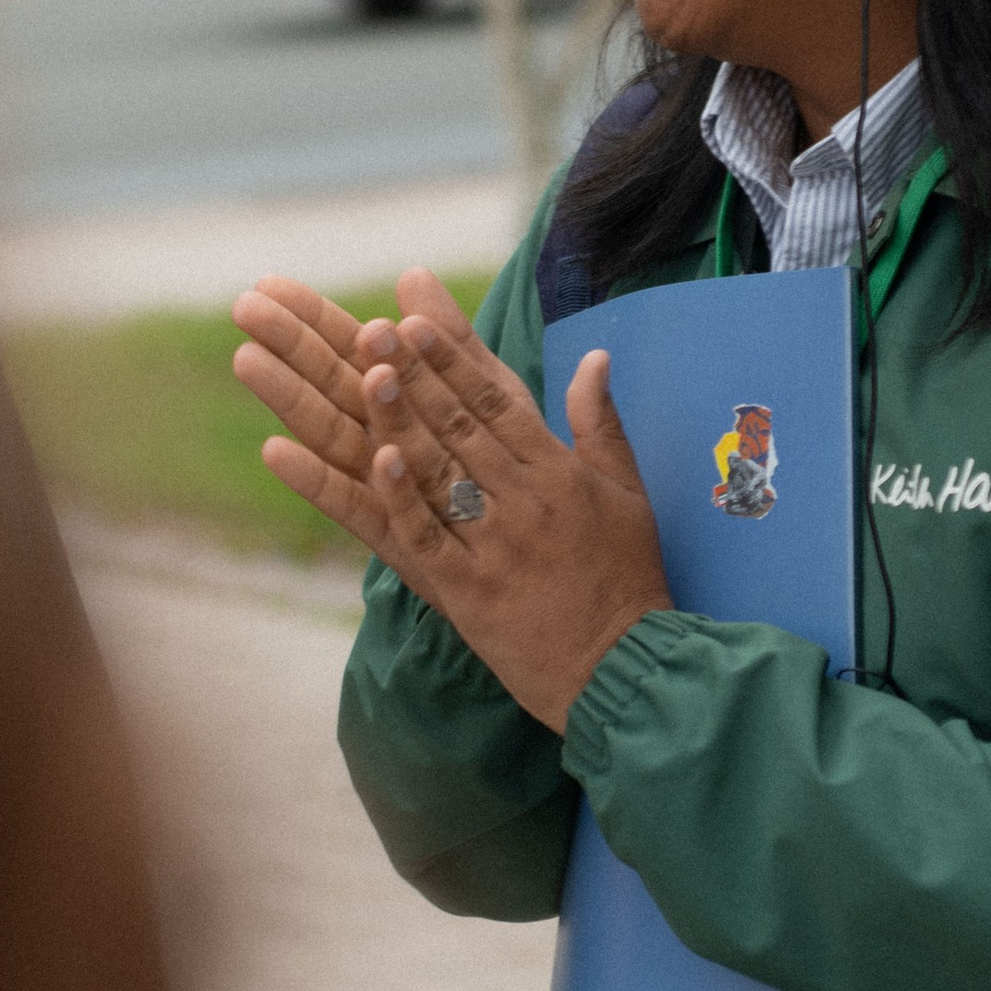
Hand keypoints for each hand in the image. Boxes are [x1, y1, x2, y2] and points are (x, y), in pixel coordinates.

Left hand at [230, 268, 670, 729]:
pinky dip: (402, 499)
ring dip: (400, 422)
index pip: (497, 404)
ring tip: (363, 375)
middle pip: (460, 427)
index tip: (415, 321)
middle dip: (416, 374)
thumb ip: (601, 425)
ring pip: (441, 473)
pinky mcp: (471, 591)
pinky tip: (375, 461)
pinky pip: (430, 537)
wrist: (622, 669)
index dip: (454, 360)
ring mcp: (496, 546)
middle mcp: (526, 502)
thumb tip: (596, 357)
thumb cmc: (626, 579)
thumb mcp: (628, 496)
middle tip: (374, 329)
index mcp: (560, 474)